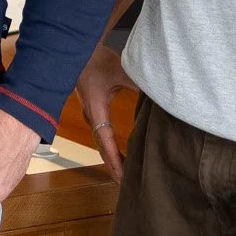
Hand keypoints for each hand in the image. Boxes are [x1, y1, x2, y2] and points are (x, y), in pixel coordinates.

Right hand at [76, 45, 136, 179]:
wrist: (76, 50)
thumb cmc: (97, 60)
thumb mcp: (121, 71)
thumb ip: (139, 84)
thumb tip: (159, 96)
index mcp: (96, 110)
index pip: (106, 142)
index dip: (116, 161)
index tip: (123, 178)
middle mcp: (91, 116)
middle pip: (103, 148)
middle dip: (114, 167)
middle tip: (127, 185)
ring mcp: (90, 115)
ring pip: (102, 143)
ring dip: (112, 159)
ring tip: (125, 174)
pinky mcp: (92, 111)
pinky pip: (102, 135)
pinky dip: (110, 148)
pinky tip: (121, 153)